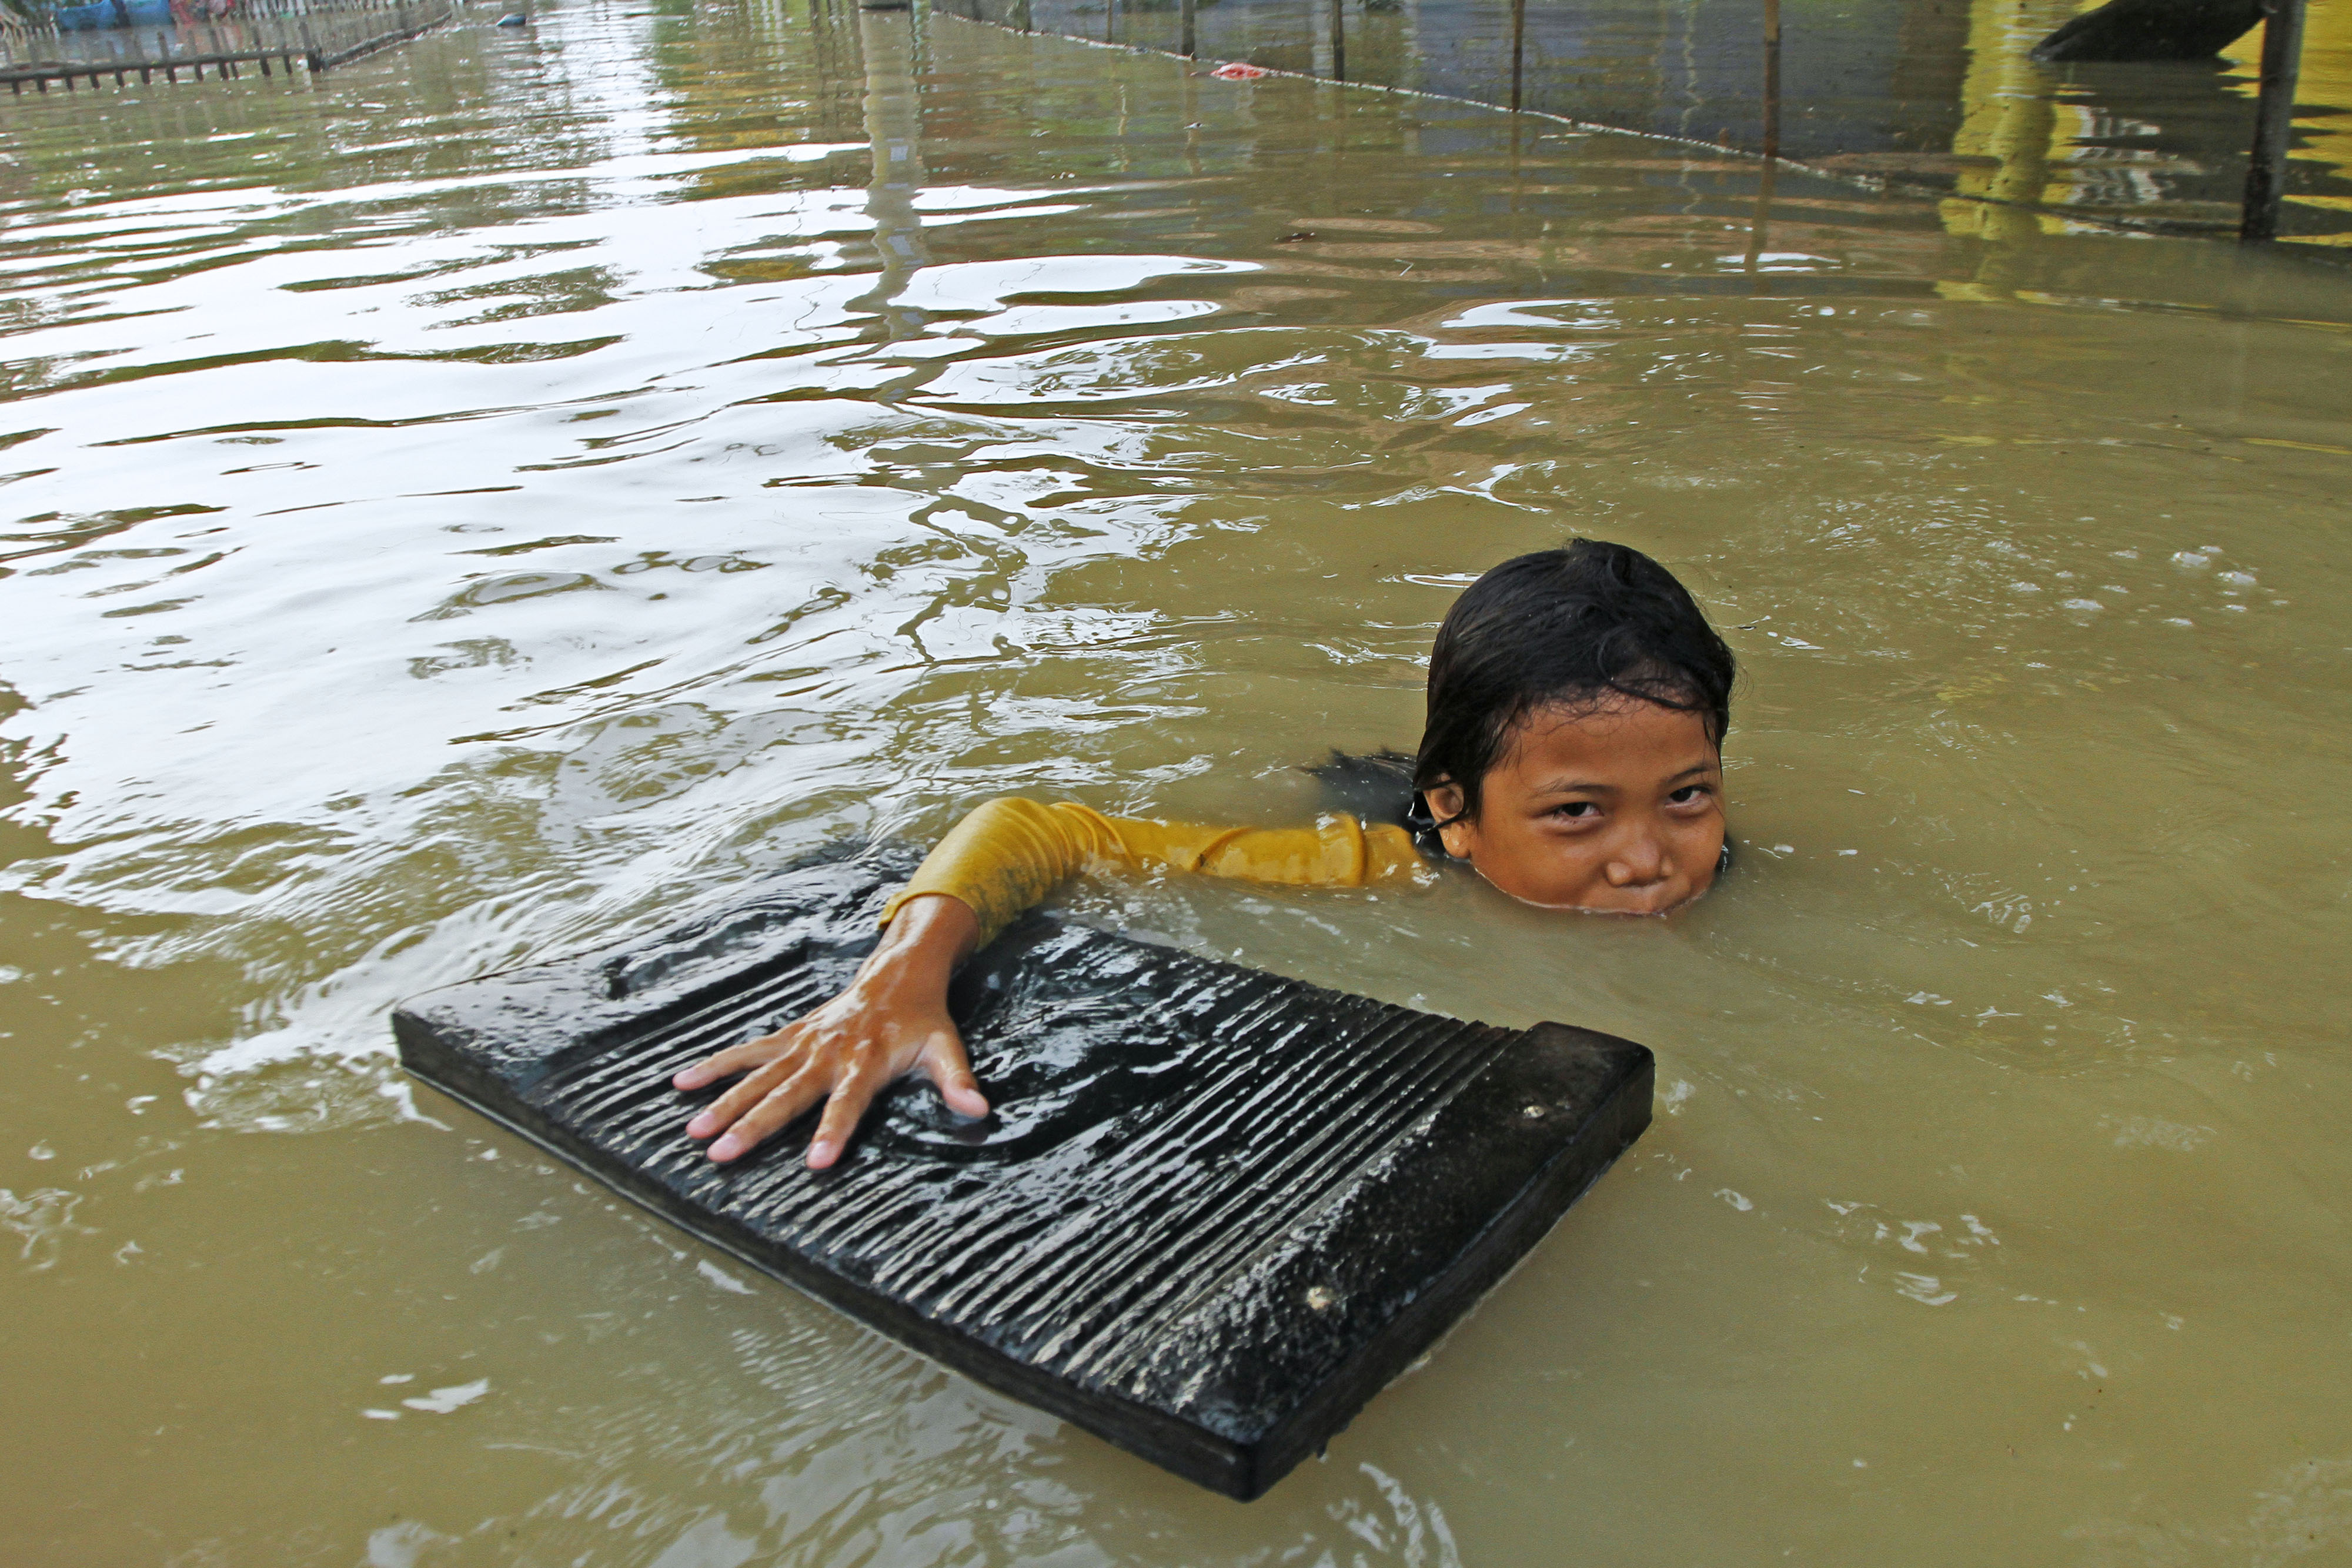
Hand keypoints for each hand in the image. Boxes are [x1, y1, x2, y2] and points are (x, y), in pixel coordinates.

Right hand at [672, 894, 986, 1168]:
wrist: (898, 975)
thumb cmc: (922, 1021)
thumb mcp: (946, 1048)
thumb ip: (958, 1081)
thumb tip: (979, 1111)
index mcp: (865, 1062)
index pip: (847, 1103)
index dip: (832, 1131)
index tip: (816, 1162)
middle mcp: (827, 1054)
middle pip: (787, 1094)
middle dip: (754, 1125)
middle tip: (722, 1154)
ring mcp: (803, 1044)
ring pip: (758, 1076)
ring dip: (725, 1102)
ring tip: (696, 1131)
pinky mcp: (789, 1037)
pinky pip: (747, 1053)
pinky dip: (714, 1066)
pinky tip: (682, 1084)